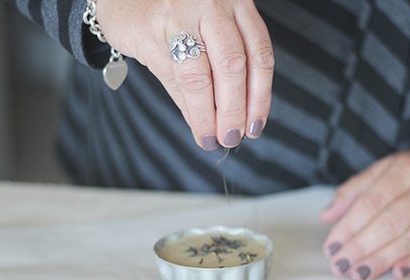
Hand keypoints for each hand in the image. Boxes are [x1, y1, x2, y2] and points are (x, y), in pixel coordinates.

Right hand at [96, 0, 273, 149]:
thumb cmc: (175, 10)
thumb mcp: (211, 27)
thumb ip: (224, 67)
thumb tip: (231, 119)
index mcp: (235, 2)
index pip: (258, 54)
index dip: (260, 96)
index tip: (255, 125)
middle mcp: (211, 4)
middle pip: (232, 66)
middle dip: (234, 111)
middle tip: (232, 136)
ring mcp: (178, 15)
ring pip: (200, 76)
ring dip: (208, 115)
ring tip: (211, 137)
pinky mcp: (148, 31)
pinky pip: (171, 77)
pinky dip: (186, 106)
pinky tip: (193, 120)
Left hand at [321, 144, 409, 279]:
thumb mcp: (386, 169)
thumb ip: (355, 191)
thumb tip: (327, 215)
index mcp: (404, 170)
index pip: (371, 202)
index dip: (348, 227)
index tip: (331, 247)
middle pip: (389, 222)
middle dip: (361, 247)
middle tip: (341, 266)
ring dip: (383, 259)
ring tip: (359, 273)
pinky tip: (397, 273)